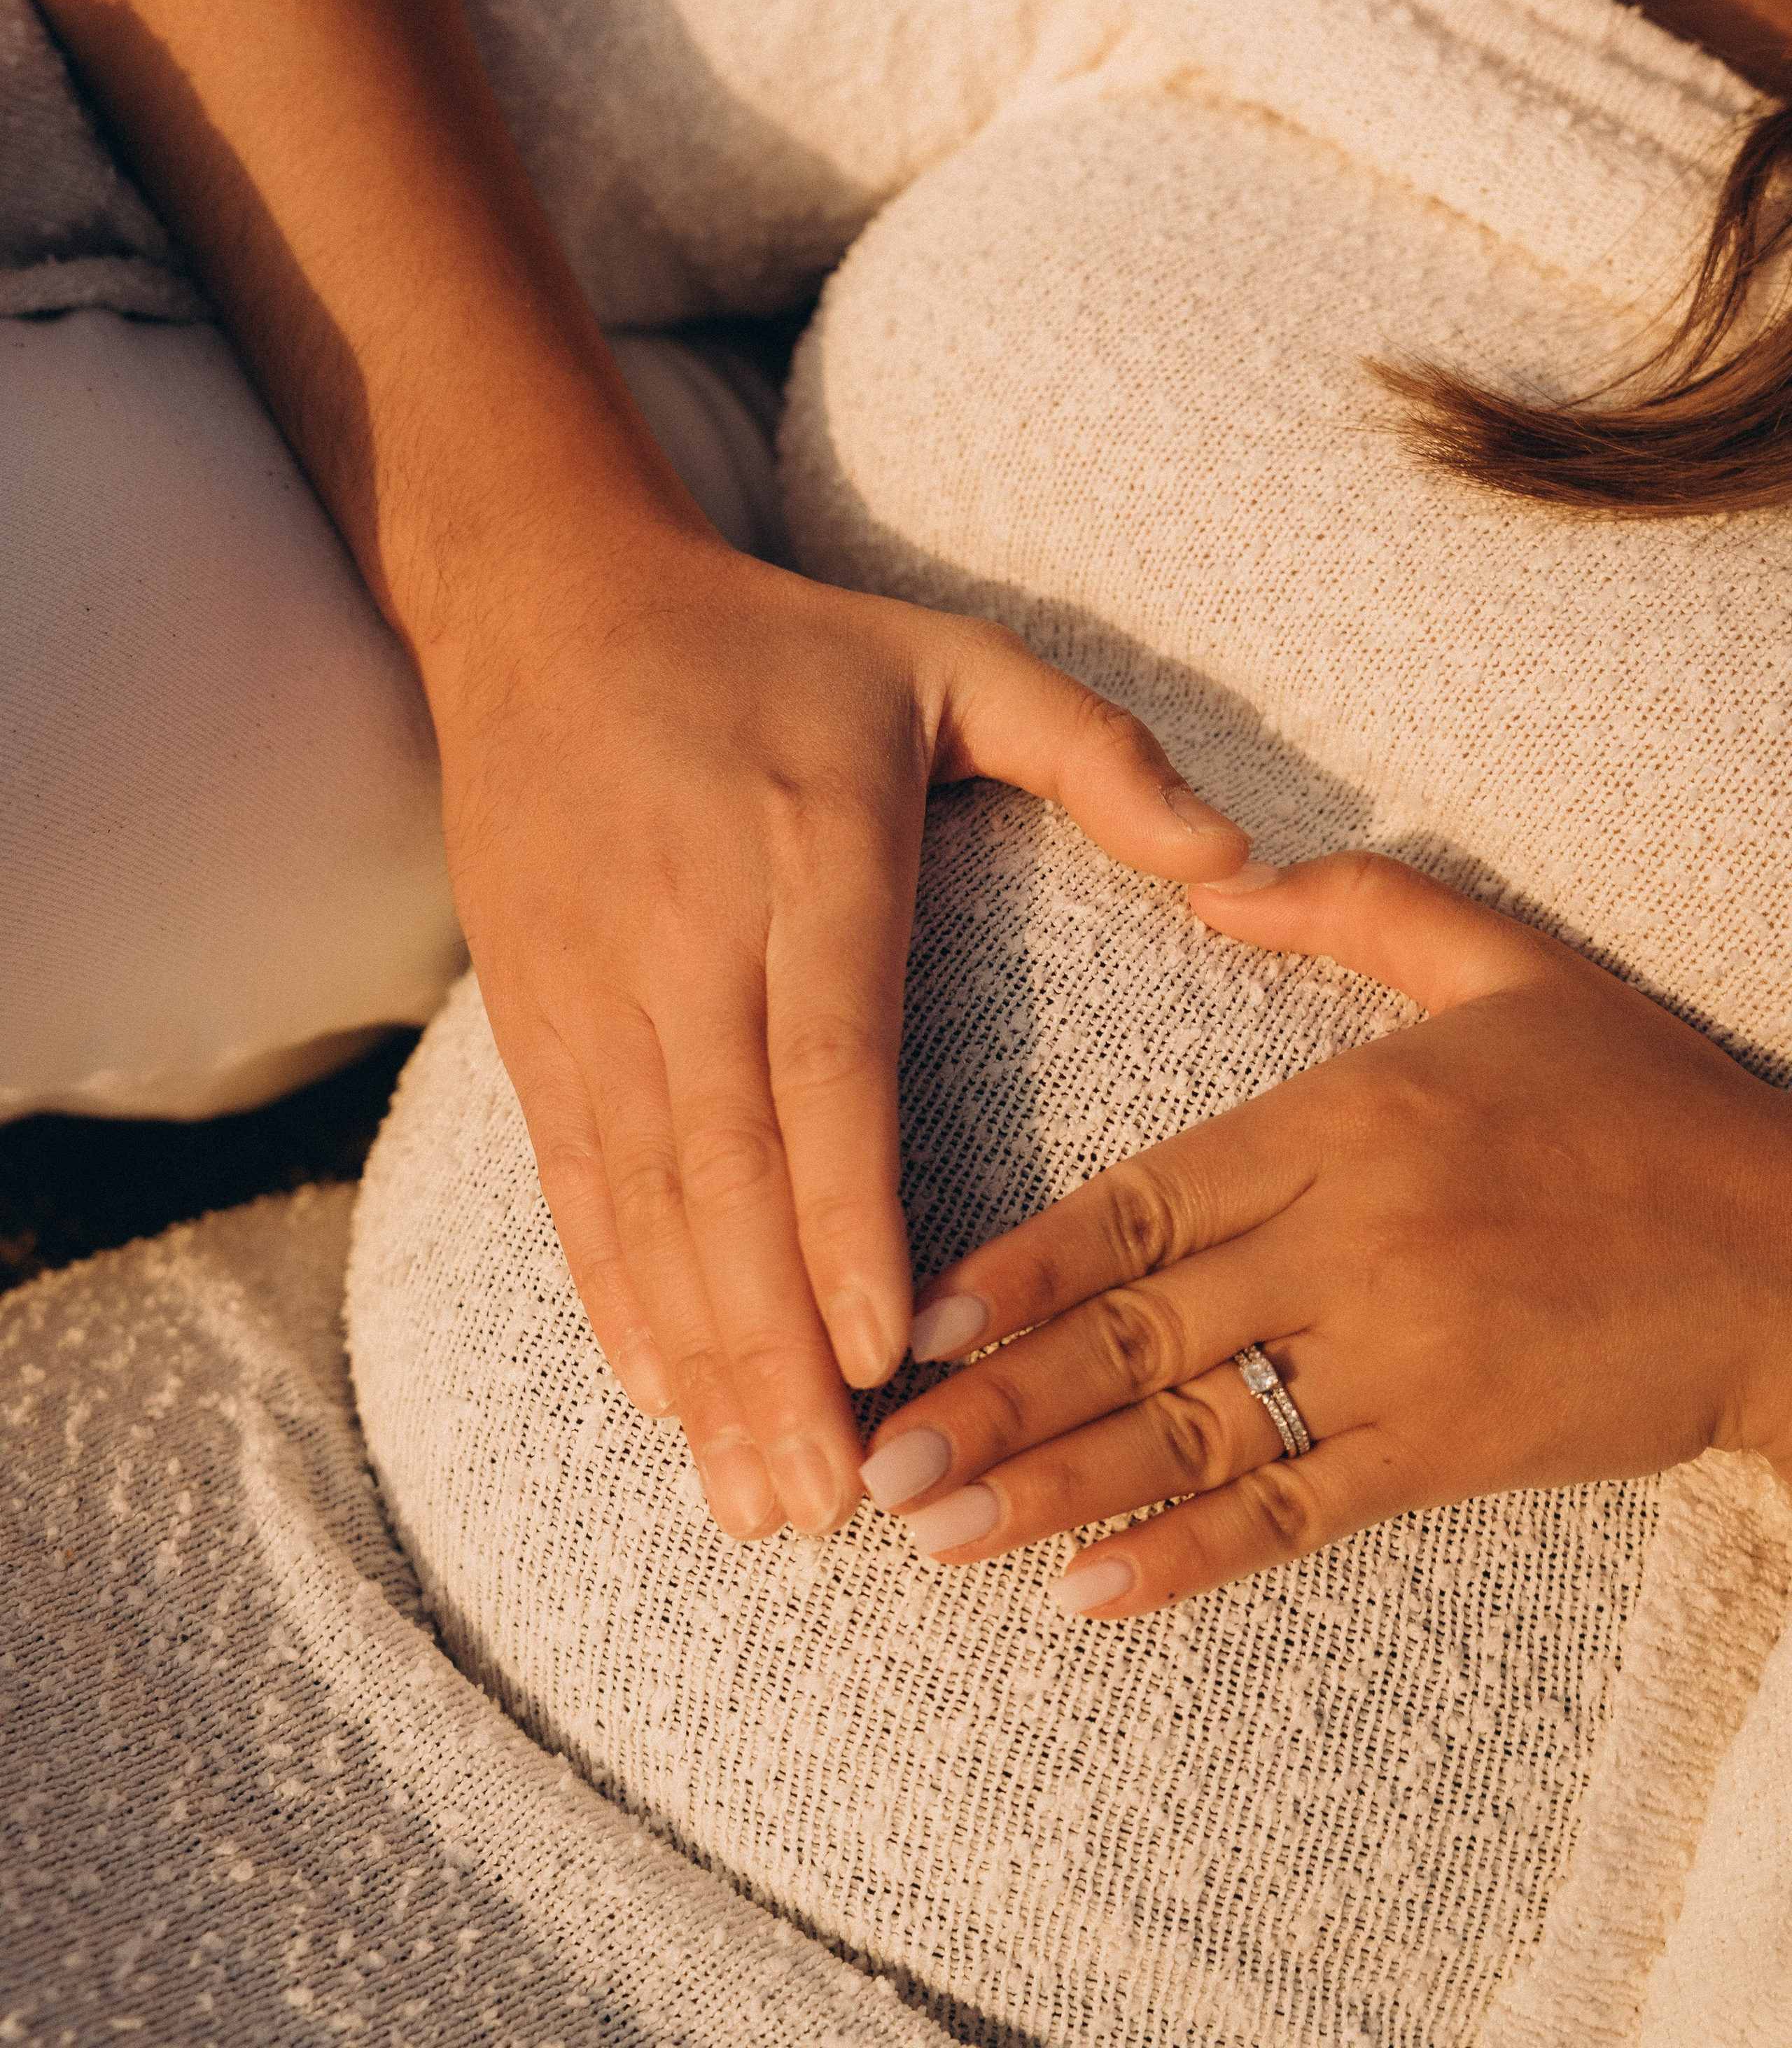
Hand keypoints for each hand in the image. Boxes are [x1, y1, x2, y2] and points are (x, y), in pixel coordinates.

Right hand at [429, 526, 1249, 1542]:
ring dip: (701, 1357)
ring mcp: (594, 984)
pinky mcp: (537, 1016)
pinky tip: (662, 1398)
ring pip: (645, 1202)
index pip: (822, 1061)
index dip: (848, 1215)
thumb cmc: (786, 648)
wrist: (550, 610)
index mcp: (810, 855)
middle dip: (778, 1348)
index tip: (892, 1353)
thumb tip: (1246, 864)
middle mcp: (689, 935)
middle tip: (836, 1503)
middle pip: (728, 1170)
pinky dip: (616, 1296)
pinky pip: (575, 1179)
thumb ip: (1101, 755)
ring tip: (761, 1499)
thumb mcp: (956, 658)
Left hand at [858, 853, 1791, 1613]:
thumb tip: (1213, 880)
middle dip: (994, 1400)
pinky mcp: (1448, 1451)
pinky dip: (1189, 1557)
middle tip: (874, 1458)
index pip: (1140, 1197)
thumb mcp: (1502, 959)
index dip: (1019, 1265)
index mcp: (1342, 1118)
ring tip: (934, 1532)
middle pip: (1138, 1330)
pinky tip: (1089, 1593)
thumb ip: (1351, 908)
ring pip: (1192, 1433)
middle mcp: (1350, 1242)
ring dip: (1052, 1490)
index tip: (916, 1312)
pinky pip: (1295, 1511)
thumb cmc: (1637, 1101)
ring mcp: (1397, 1358)